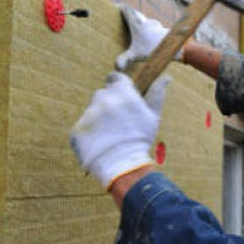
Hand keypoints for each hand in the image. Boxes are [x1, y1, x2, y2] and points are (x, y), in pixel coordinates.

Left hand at [70, 72, 169, 188]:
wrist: (123, 165)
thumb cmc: (140, 139)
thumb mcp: (153, 116)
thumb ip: (157, 93)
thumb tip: (166, 77)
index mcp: (122, 93)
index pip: (114, 77)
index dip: (116, 85)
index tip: (119, 94)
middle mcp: (103, 99)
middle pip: (102, 94)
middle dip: (108, 104)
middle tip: (117, 122)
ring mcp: (88, 114)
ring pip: (92, 111)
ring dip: (98, 119)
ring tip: (109, 136)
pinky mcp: (77, 129)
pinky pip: (83, 127)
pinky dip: (89, 134)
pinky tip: (99, 144)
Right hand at [116, 5, 181, 70]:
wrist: (176, 47)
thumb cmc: (155, 49)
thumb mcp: (136, 55)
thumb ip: (125, 59)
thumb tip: (116, 67)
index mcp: (137, 24)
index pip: (127, 10)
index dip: (121, 7)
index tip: (116, 6)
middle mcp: (146, 22)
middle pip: (136, 14)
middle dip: (129, 15)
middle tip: (123, 17)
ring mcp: (155, 25)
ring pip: (146, 20)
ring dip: (140, 22)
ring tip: (135, 28)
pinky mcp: (162, 30)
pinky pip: (152, 27)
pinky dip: (148, 29)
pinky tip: (148, 36)